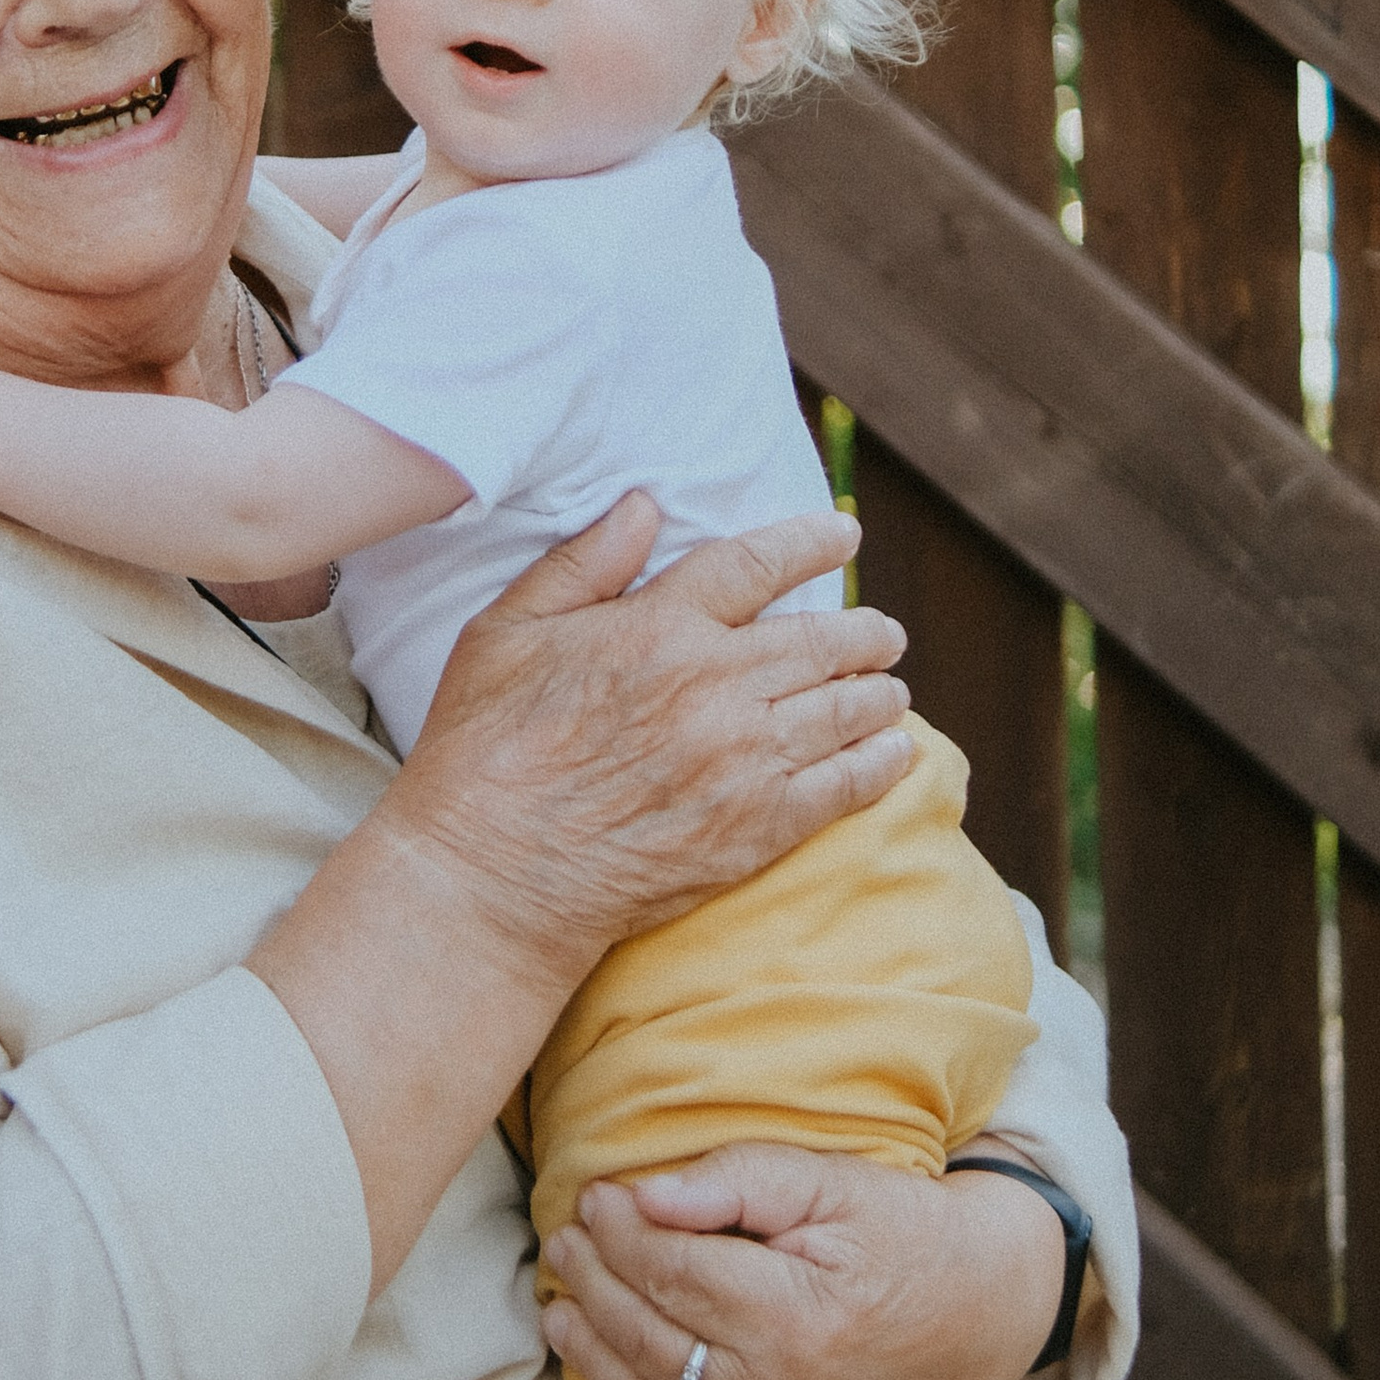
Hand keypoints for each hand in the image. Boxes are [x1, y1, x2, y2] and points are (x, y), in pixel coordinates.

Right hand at [394, 497, 915, 1012]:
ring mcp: (744, 760)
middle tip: (884, 631)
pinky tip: (897, 752)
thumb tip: (644, 505)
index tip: (843, 534)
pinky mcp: (757, 829)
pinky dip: (880, 763)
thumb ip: (583, 564)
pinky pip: (843, 786)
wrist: (494, 874)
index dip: (808, 543)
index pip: (756, 566)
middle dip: (865, 631)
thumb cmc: (483, 748)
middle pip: (821, 641)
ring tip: (891, 687)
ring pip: (844, 710)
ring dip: (878, 693)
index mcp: (658, 628)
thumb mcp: (506, 632)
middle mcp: (715, 687)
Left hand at [543, 1148, 1066, 1379]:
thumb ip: (738, 1182)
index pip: (671, 1273)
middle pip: (651, 1341)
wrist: (989, 1317)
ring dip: (593, 1363)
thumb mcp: (834, 1184)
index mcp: (799, 1322)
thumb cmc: (905, 1236)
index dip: (619, 1232)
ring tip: (562, 1314)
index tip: (592, 1198)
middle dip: (594, 1286)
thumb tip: (642, 1196)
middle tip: (565, 1244)